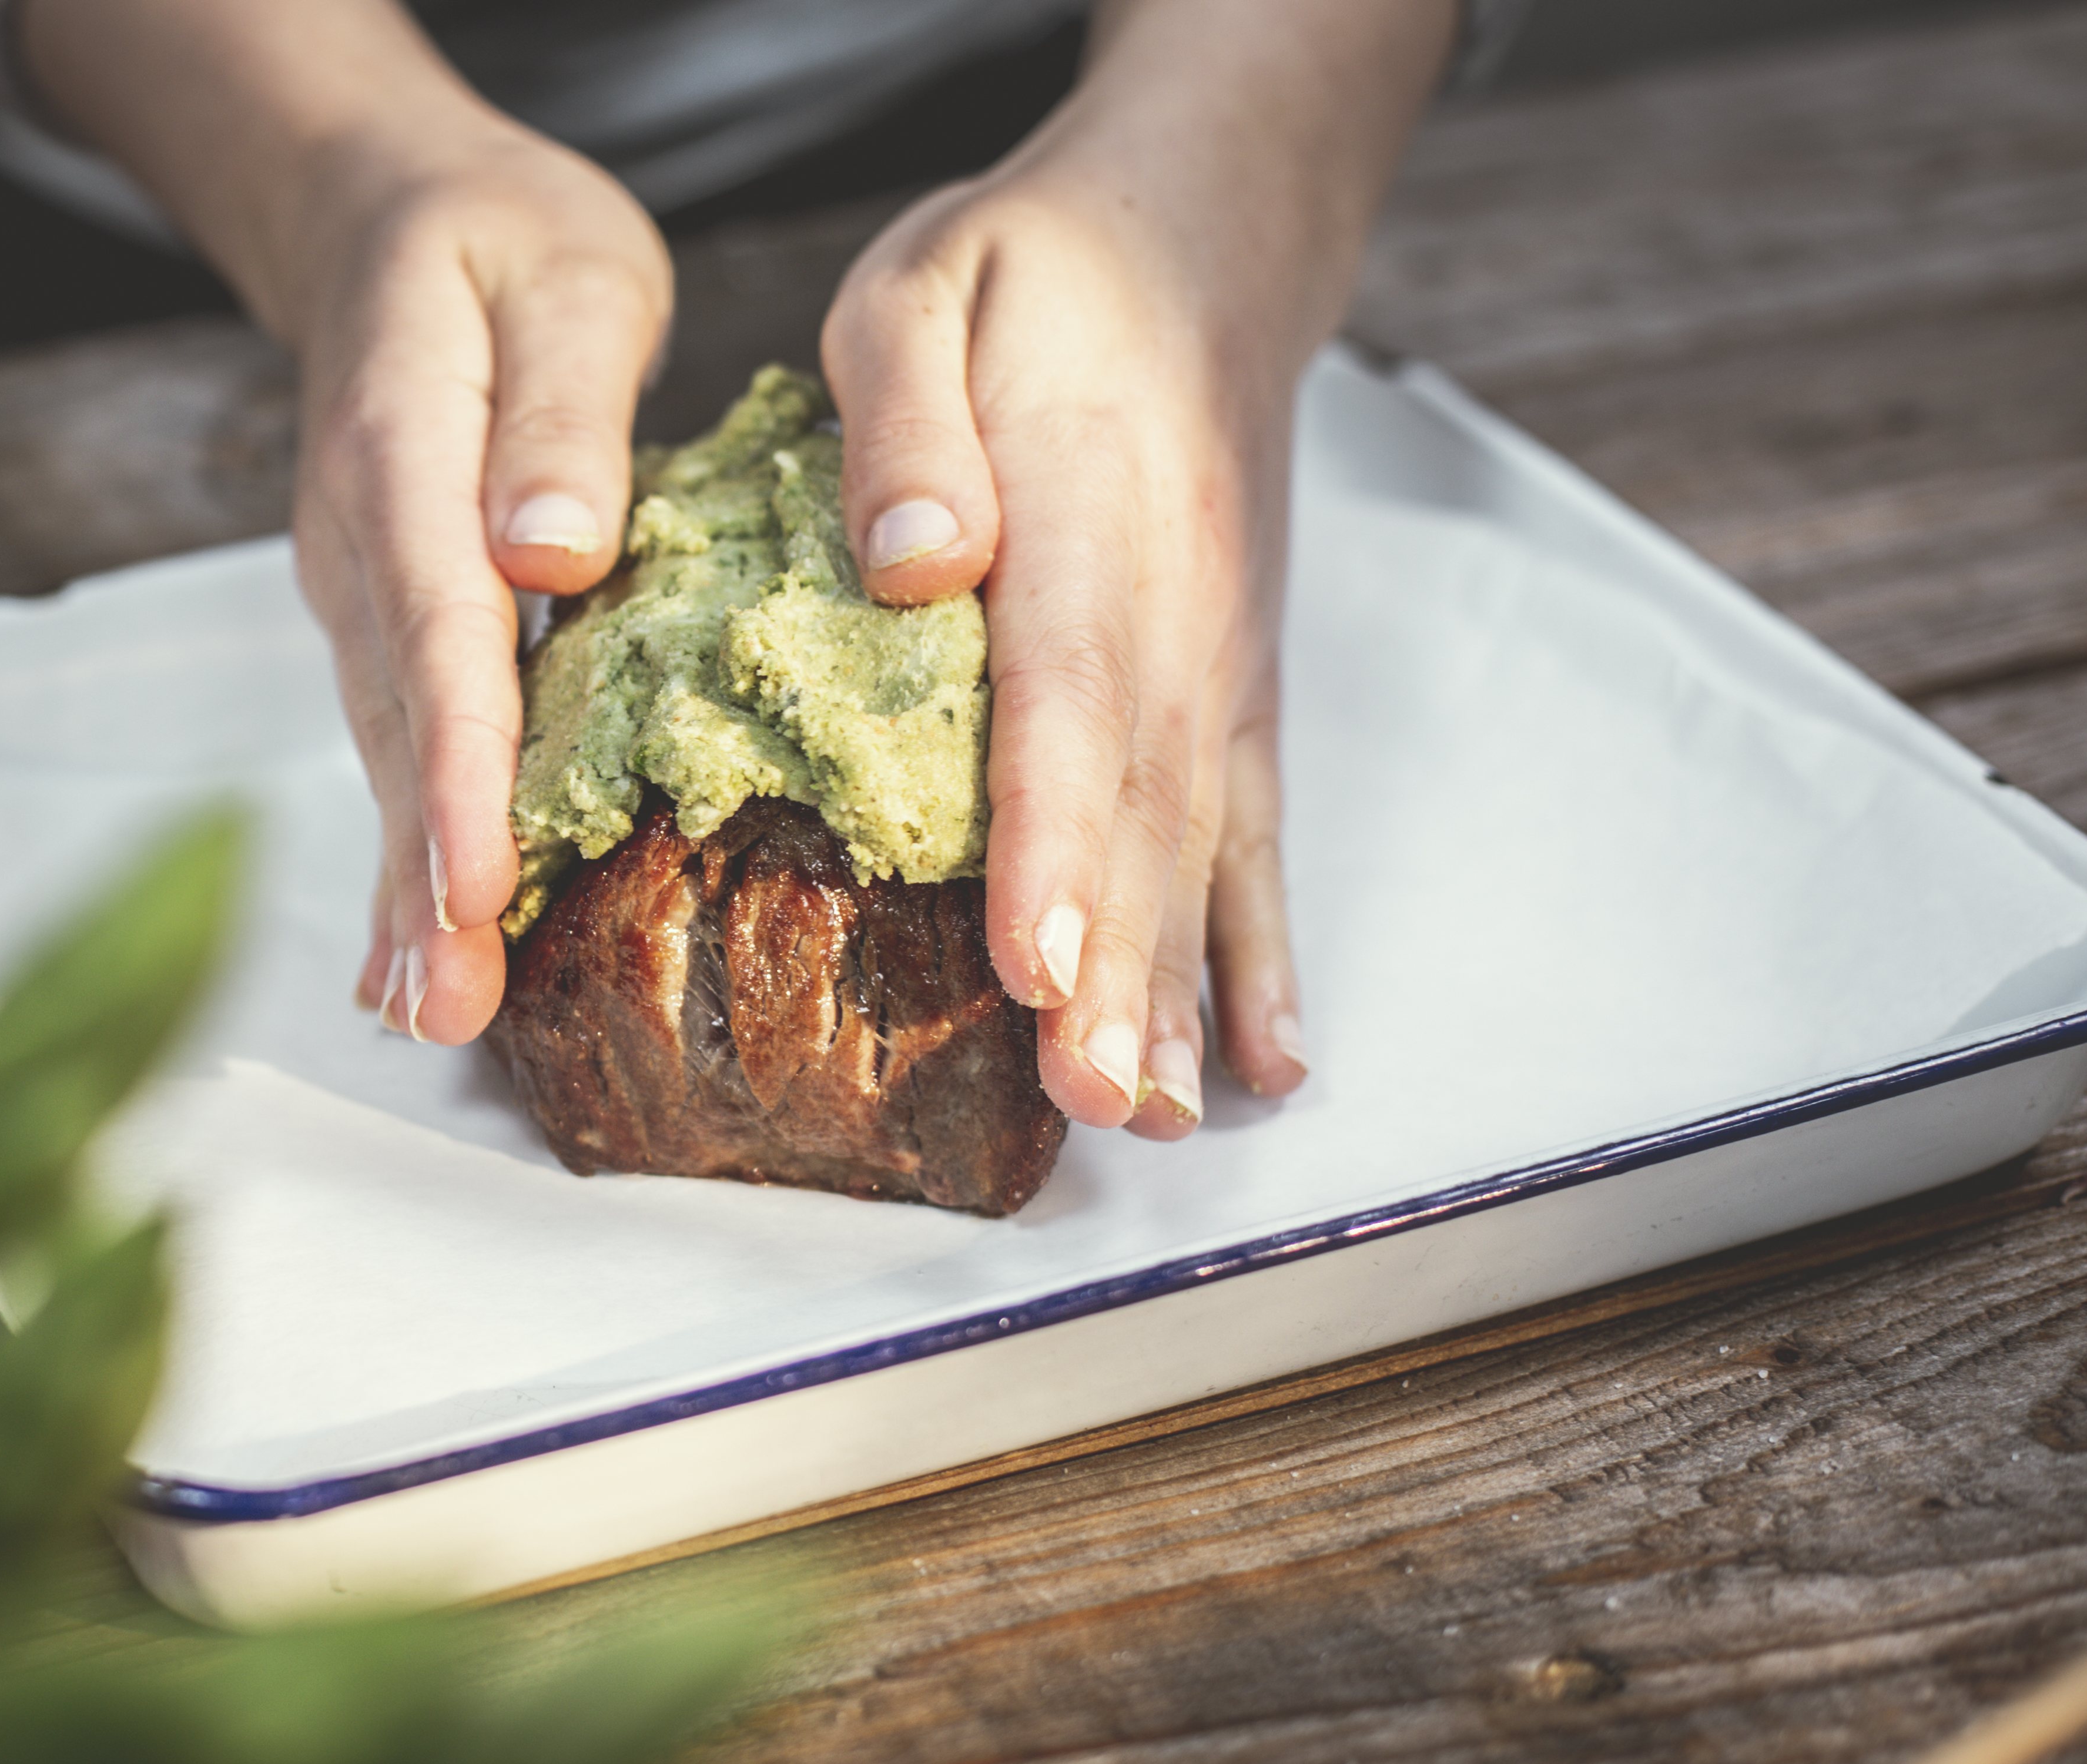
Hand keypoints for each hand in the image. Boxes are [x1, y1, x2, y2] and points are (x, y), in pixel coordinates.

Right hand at [282, 131, 668, 1042]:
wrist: (388, 219)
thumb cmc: (500, 245)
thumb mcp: (565, 277)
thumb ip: (562, 407)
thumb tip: (551, 546)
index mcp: (405, 446)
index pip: (437, 626)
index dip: (456, 764)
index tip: (478, 879)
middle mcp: (361, 537)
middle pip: (395, 720)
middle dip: (422, 872)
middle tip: (449, 1007)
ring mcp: (356, 586)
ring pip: (385, 749)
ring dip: (405, 884)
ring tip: (434, 1010)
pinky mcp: (380, 617)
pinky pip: (395, 738)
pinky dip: (403, 843)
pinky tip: (418, 944)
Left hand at [821, 0, 1448, 1136]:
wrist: (1202, 242)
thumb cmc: (1038, 276)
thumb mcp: (924, 283)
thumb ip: (905, 412)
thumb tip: (915, 560)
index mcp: (1085, 515)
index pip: (1069, 698)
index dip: (1055, 840)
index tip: (1033, 962)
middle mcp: (1171, 610)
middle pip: (1144, 806)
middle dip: (1119, 966)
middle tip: (1090, 1101)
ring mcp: (1218, 662)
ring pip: (1200, 843)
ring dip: (1182, 986)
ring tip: (1161, 1115)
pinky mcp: (1235, 688)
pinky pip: (1253, 830)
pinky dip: (1260, 949)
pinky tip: (1264, 1056)